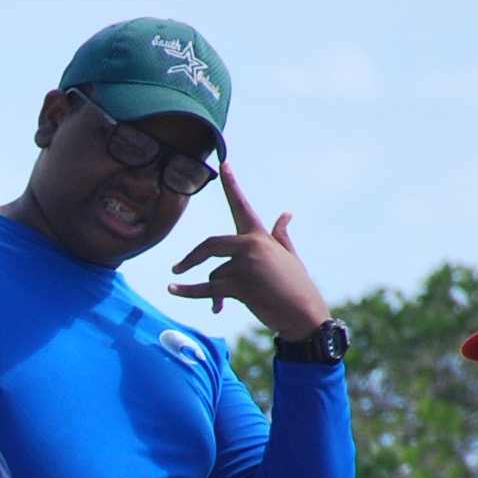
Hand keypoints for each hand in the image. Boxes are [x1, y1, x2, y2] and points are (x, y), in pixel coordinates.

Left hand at [166, 168, 327, 335]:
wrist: (303, 314)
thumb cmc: (297, 287)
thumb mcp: (289, 256)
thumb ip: (280, 235)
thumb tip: (286, 213)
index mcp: (261, 236)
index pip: (242, 206)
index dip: (232, 185)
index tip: (224, 163)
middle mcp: (251, 246)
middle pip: (210, 245)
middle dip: (192, 258)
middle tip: (177, 268)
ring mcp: (246, 264)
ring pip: (213, 274)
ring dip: (212, 292)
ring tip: (219, 305)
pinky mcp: (241, 285)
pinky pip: (208, 289)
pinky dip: (189, 292)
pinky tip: (173, 290)